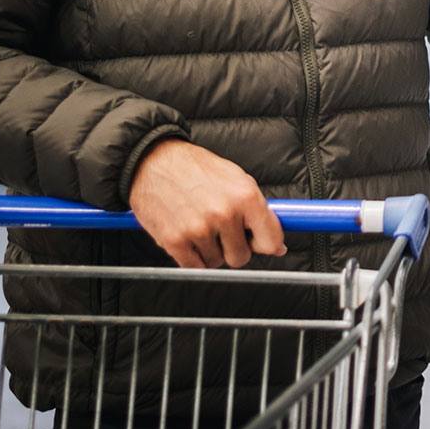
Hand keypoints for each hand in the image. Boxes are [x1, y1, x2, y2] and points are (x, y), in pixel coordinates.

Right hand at [128, 139, 285, 268]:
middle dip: (233, 247)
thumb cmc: (195, 168)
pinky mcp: (175, 241)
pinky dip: (191, 257)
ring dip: (210, 251)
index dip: (266, 245)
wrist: (153, 161)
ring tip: (200, 225)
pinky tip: (187, 235)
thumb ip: (258, 210)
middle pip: (241, 257)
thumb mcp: (236, 178)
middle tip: (221, 229)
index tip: (259, 243)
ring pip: (216, 263)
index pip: (270, 241)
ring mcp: (199, 229)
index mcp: (246, 196)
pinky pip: (194, 267)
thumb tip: (276, 244)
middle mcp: (224, 213)